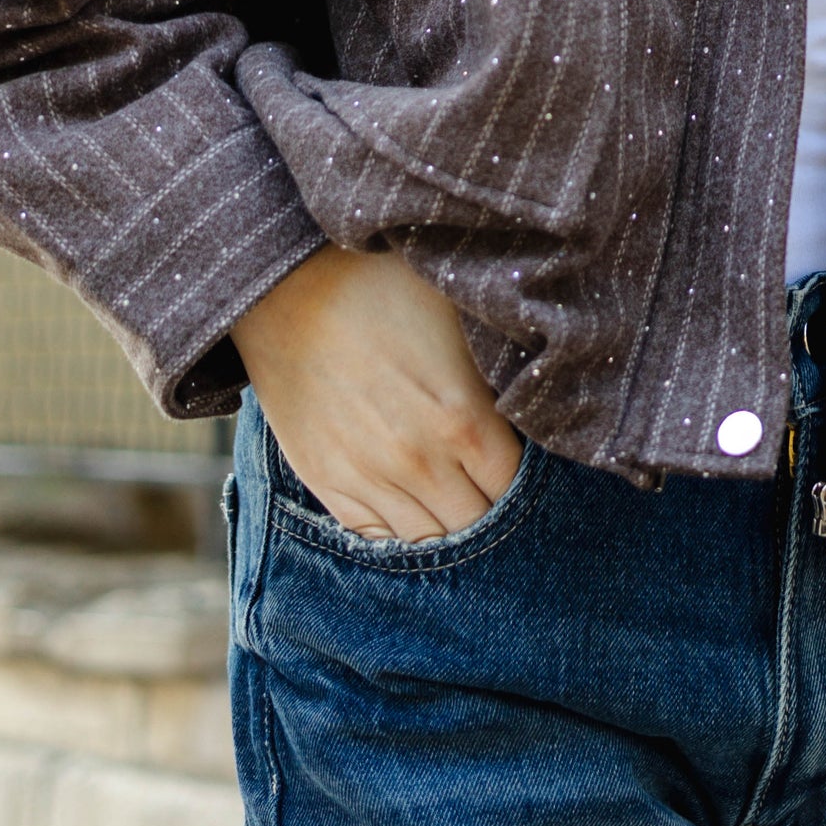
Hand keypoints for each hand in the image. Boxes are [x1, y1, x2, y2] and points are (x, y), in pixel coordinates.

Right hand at [233, 246, 523, 541]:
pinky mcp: (325, 480)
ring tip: (452, 498)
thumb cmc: (384, 285)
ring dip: (444, 524)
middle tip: (489, 484)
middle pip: (475, 525)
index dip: (524, 479)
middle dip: (489, 509)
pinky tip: (410, 507)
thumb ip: (499, 371)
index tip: (521, 461)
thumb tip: (538, 397)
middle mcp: (418, 462)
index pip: (515, 487)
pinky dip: (397, 531)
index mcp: (463, 420)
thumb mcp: (460, 317)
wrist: (286, 284)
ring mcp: (367, 477)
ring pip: (425, 541)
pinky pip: (372, 536)